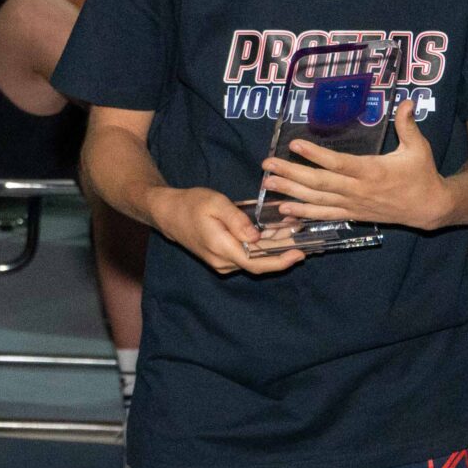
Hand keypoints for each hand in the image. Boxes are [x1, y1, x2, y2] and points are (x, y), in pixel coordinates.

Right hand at [147, 185, 302, 275]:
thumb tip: (257, 237)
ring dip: (273, 246)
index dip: (281, 262)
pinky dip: (261, 245)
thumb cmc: (191, 204)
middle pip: (260, 262)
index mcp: (222, 248)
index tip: (300, 253)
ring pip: (254, 258)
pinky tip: (271, 231)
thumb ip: (238, 220)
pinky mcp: (221, 259)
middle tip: (300, 232)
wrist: (167, 213)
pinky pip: (246, 255)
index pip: (257, 263)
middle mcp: (223, 262)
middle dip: (282, 249)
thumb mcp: (216, 204)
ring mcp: (221, 263)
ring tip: (289, 228)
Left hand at [261, 103, 447, 231]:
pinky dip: (303, 212)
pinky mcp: (352, 214)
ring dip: (290, 192)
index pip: (338, 163)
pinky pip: (324, 215)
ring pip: (317, 200)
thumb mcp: (418, 148)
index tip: (294, 144)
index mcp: (372, 172)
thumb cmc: (422, 174)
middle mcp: (358, 190)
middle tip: (268, 164)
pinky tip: (282, 208)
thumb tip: (407, 101)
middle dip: (291, 173)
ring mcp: (353, 204)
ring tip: (267, 183)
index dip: (315, 155)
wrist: (430, 208)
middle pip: (319, 183)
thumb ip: (408, 125)